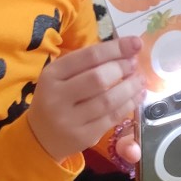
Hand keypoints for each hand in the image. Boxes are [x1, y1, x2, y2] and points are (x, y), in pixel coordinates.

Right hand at [28, 36, 143, 163]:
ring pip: (108, 101)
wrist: (40, 136)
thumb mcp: (61, 76)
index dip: (116, 49)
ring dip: (130, 87)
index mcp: (51, 75)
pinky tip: (137, 96)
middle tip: (134, 65)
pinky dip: (129, 105)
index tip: (136, 43)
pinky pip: (112, 118)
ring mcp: (70, 120)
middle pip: (99, 79)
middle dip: (123, 68)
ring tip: (140, 80)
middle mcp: (57, 97)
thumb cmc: (57, 98)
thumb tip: (126, 51)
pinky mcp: (83, 137)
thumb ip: (87, 63)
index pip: (89, 57)